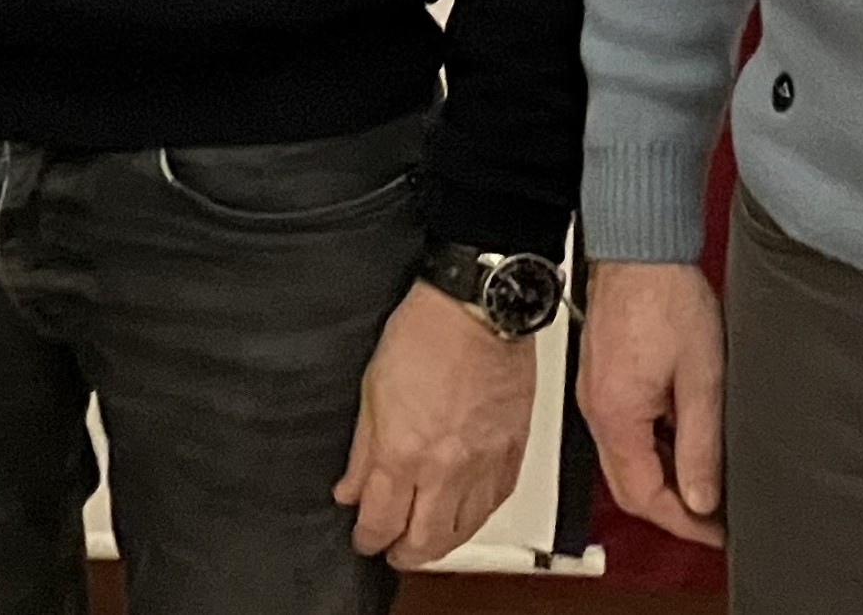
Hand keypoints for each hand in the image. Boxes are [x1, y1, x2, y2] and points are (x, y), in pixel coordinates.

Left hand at [335, 281, 536, 569]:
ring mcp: (483, 465)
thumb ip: (362, 451)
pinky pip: (494, 506)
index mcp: (403, 451)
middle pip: (423, 541)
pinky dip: (475, 519)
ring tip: (424, 540)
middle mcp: (445, 469)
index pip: (381, 521)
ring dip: (439, 544)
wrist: (479, 309)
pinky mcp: (512, 455)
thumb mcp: (372, 390)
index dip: (367, 538)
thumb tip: (350, 489)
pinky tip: (463, 515)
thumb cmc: (425, 334)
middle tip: (391, 549)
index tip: (362, 537)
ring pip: (462, 532)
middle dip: (402, 554)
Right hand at [578, 258, 725, 546]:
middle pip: (629, 486)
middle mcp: (597, 410)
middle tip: (715, 516)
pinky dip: (653, 448)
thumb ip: (702, 444)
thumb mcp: (703, 378)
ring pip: (625, 461)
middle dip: (673, 509)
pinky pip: (622, 432)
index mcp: (618, 416)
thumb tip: (702, 498)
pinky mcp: (601, 379)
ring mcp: (595, 394)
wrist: (640, 247)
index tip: (718, 531)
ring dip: (664, 478)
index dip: (685, 523)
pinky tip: (685, 437)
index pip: (644, 496)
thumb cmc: (666, 297)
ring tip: (708, 477)